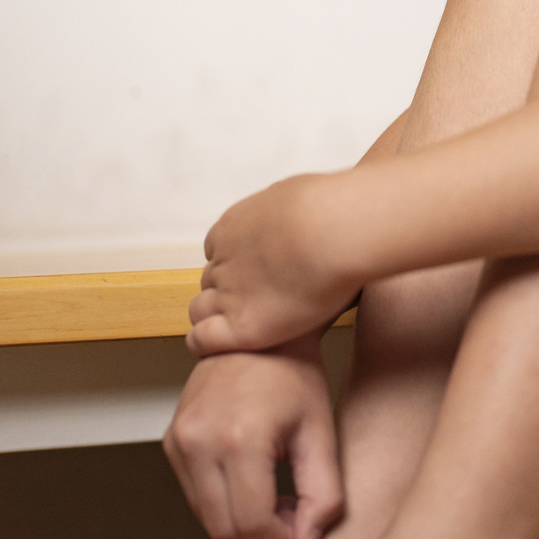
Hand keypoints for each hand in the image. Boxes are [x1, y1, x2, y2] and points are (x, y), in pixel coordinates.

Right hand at [162, 334, 343, 538]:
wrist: (256, 334)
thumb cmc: (294, 377)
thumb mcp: (321, 433)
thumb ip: (323, 495)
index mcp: (240, 438)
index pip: (252, 525)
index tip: (301, 530)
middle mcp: (199, 440)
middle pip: (223, 529)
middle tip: (290, 515)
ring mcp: (179, 440)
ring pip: (206, 518)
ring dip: (240, 524)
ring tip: (274, 496)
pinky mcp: (171, 441)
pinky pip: (194, 495)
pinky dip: (222, 503)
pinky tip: (251, 483)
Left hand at [188, 174, 361, 354]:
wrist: (335, 233)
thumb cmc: (330, 208)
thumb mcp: (302, 193)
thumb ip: (291, 208)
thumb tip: (308, 205)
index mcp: (233, 226)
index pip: (218, 249)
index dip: (235, 262)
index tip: (257, 271)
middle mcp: (224, 259)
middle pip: (212, 280)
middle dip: (228, 290)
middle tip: (260, 301)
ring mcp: (229, 293)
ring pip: (203, 310)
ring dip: (216, 317)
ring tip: (245, 327)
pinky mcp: (240, 326)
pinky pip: (204, 339)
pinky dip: (206, 343)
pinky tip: (223, 345)